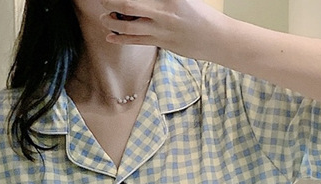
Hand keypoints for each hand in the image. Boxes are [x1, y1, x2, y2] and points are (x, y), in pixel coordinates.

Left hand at [100, 0, 224, 60]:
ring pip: (129, 25)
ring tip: (104, 18)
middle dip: (112, 2)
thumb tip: (144, 1)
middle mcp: (164, 11)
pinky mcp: (162, 43)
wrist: (217, 38)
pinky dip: (121, 38)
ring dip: (112, 21)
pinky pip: (137, 40)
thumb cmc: (201, 13)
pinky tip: (110, 36)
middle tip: (103, 0)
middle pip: (129, 4)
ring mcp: (162, 29)